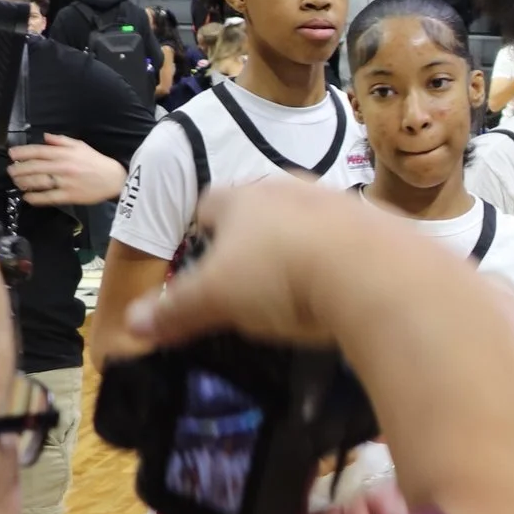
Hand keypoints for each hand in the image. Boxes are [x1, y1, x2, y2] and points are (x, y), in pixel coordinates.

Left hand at [8, 134, 125, 206]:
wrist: (114, 179)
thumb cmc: (96, 162)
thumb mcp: (80, 146)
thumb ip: (61, 141)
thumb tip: (44, 137)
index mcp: (64, 154)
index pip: (38, 151)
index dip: (22, 152)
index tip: (11, 154)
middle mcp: (62, 167)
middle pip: (34, 167)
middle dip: (18, 169)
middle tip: (11, 171)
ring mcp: (65, 182)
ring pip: (38, 182)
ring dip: (23, 183)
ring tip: (17, 182)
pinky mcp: (69, 196)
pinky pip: (48, 198)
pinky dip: (35, 198)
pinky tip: (27, 197)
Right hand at [123, 179, 367, 352]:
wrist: (377, 272)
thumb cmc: (280, 277)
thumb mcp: (216, 299)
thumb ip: (175, 310)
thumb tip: (132, 325)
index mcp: (243, 199)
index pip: (209, 204)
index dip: (201, 230)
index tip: (202, 257)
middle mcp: (292, 188)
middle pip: (262, 208)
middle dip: (254, 238)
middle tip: (250, 277)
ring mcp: (340, 202)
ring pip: (309, 220)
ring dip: (303, 246)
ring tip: (299, 287)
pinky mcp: (381, 224)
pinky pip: (351, 240)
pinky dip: (342, 260)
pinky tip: (343, 289)